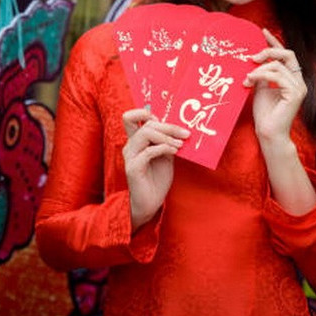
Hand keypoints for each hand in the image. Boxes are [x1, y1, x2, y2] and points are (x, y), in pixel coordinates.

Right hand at [121, 108, 189, 229]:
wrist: (151, 203)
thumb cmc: (157, 179)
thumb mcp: (166, 156)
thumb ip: (167, 142)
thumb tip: (179, 129)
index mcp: (136, 141)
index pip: (131, 117)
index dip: (146, 113)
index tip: (166, 121)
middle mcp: (130, 146)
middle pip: (146, 124)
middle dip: (168, 126)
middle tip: (185, 133)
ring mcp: (130, 156)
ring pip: (145, 134)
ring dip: (166, 136)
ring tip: (180, 144)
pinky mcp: (133, 168)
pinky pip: (148, 152)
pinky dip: (164, 148)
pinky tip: (174, 152)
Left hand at [244, 29, 306, 150]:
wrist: (268, 133)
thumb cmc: (265, 113)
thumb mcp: (261, 87)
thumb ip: (262, 73)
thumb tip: (254, 58)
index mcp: (292, 79)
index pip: (286, 55)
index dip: (274, 41)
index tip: (262, 31)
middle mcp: (299, 81)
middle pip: (288, 54)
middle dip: (269, 50)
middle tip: (252, 57)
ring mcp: (299, 87)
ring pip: (278, 65)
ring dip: (259, 70)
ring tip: (247, 78)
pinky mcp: (295, 93)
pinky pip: (277, 76)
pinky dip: (262, 76)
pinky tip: (251, 81)